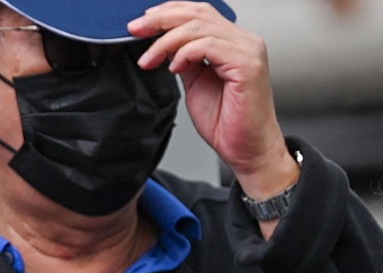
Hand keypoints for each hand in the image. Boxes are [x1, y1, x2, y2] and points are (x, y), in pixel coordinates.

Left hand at [128, 2, 298, 199]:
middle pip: (197, 13)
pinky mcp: (247, 65)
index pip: (198, 12)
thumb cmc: (227, 122)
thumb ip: (185, 60)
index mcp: (232, 42)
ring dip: (166, 41)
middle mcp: (243, 41)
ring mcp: (247, 51)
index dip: (167, 13)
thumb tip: (165, 46)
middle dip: (161, 19)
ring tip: (149, 59)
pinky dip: (185, 53)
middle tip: (135, 30)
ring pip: (199, 27)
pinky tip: (173, 67)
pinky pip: (208, 46)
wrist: (246, 149)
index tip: (140, 25)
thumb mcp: (196, 83)